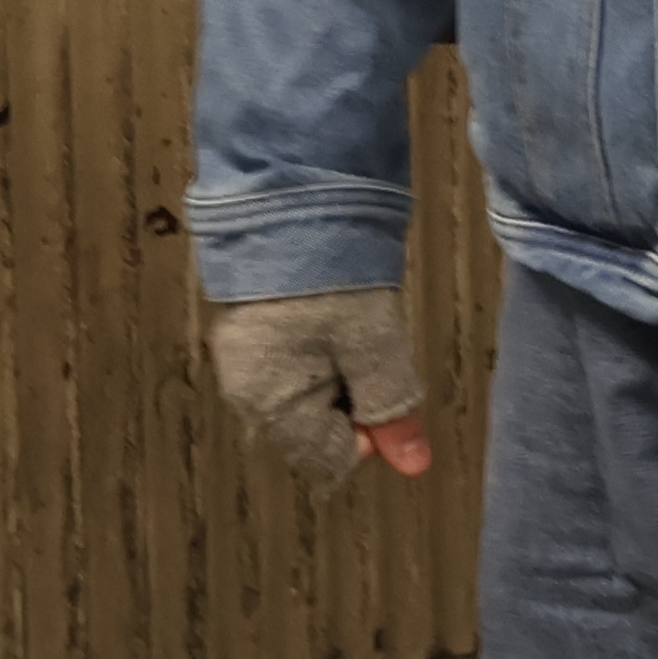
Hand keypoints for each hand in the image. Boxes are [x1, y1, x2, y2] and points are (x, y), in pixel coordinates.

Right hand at [208, 287, 432, 485]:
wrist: (285, 191)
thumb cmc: (330, 275)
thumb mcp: (373, 343)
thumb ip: (392, 405)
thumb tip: (416, 467)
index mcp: (268, 405)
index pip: (331, 457)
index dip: (372, 428)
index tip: (385, 378)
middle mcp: (244, 391)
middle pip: (317, 425)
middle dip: (354, 395)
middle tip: (368, 342)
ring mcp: (242, 356)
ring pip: (309, 390)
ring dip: (341, 367)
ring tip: (351, 320)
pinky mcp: (248, 324)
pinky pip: (295, 358)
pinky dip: (323, 344)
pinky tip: (333, 310)